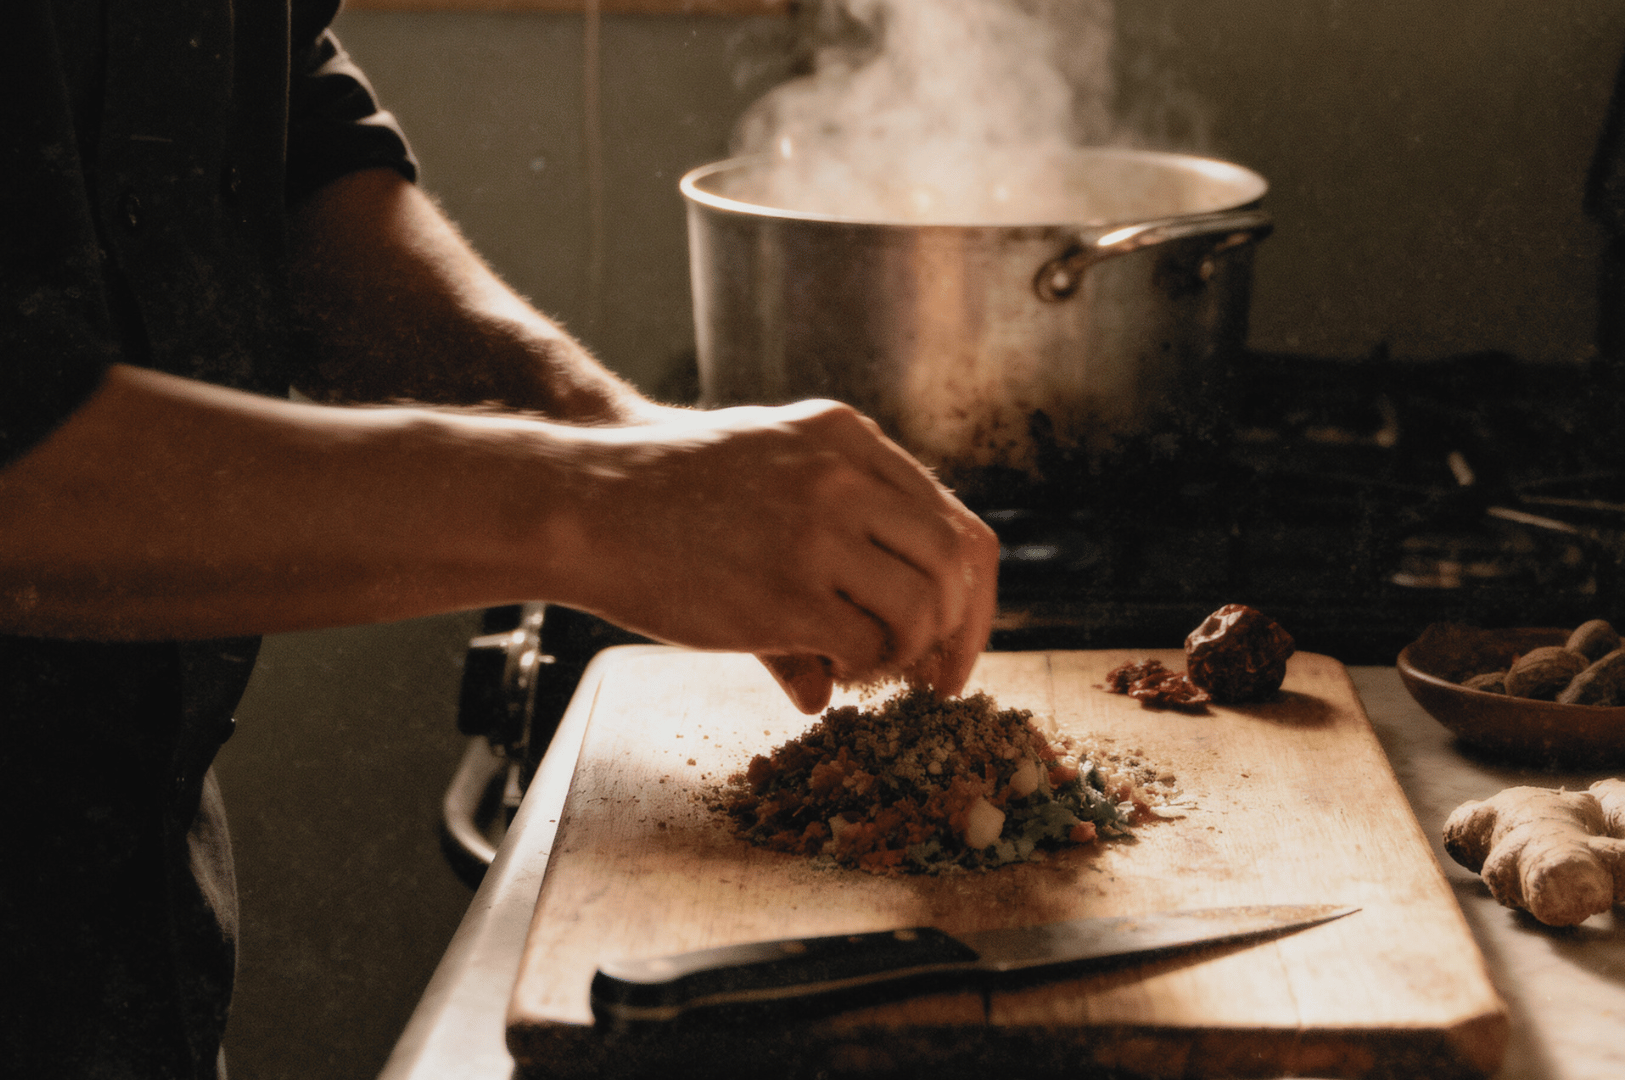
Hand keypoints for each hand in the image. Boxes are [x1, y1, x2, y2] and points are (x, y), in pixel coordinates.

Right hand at [553, 400, 997, 711]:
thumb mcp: (761, 477)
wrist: (585, 499)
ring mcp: (816, 532)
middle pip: (953, 562)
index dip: (968, 588)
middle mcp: (842, 476)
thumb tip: (846, 651)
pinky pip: (868, 645)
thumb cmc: (667, 491)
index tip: (956, 633)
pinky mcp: (785, 592)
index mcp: (844, 438)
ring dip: (909, 650)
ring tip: (870, 664)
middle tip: (930, 669)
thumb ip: (828, 538)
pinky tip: (834, 669)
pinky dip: (865, 669)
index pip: (952, 518)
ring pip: (922, 606)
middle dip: (954, 629)